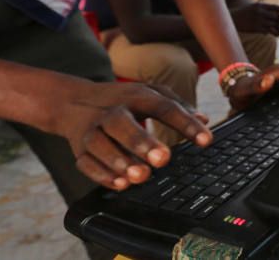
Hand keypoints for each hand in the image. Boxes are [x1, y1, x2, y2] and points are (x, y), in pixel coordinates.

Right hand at [53, 81, 211, 190]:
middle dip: (141, 141)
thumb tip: (205, 120)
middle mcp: (111, 111)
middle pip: (122, 123)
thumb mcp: (150, 94)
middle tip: (164, 159)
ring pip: (99, 144)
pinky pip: (85, 162)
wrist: (72, 101)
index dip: (186, 123)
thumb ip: (178, 106)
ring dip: (119, 161)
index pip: (163, 107)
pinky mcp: (78, 148)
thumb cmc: (122, 100)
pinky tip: (121, 184)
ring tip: (141, 176)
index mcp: (135, 95)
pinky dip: (101, 174)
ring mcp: (91, 129)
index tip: (206, 140)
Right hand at [231, 2, 278, 35]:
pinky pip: (268, 31)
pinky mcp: (256, 28)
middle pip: (276, 17)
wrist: (234, 18)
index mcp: (260, 5)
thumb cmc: (246, 11)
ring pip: (273, 25)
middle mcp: (260, 12)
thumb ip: (266, 9)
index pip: (275, 7)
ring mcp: (258, 20)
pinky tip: (276, 33)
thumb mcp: (255, 6)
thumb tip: (278, 13)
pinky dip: (273, 32)